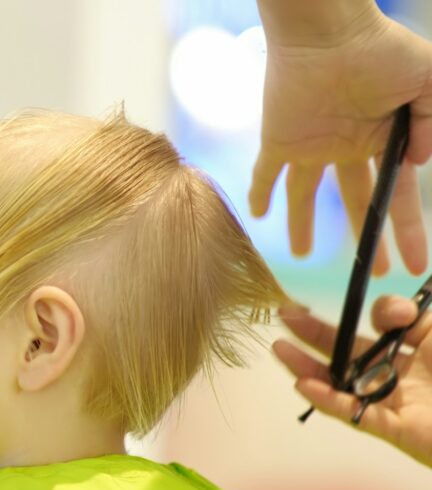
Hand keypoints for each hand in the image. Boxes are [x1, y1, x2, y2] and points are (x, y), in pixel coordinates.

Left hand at [250, 7, 431, 275]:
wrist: (330, 31)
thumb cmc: (381, 49)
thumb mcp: (427, 84)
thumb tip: (420, 165)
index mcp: (385, 138)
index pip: (398, 195)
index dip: (406, 231)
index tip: (414, 263)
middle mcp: (348, 147)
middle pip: (357, 203)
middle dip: (367, 239)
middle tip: (373, 274)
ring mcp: (312, 145)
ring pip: (306, 196)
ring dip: (302, 225)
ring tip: (301, 255)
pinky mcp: (279, 139)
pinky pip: (266, 173)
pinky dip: (260, 193)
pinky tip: (259, 214)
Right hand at [273, 297, 431, 467]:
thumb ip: (426, 321)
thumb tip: (404, 307)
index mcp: (428, 347)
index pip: (391, 323)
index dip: (384, 312)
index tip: (395, 315)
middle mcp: (408, 372)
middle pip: (353, 348)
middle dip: (319, 332)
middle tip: (286, 315)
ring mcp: (398, 402)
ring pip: (344, 382)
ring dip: (309, 366)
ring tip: (278, 349)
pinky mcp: (396, 430)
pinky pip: (356, 415)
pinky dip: (330, 402)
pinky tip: (304, 386)